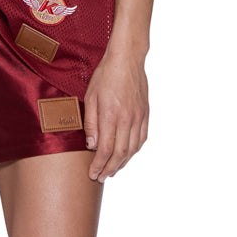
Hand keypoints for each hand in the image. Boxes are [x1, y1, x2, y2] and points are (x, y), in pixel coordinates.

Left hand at [82, 48, 148, 181]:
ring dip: (123, 163)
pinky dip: (135, 150)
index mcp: (111, 115)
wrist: (127, 59)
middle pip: (120, 153)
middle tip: (101, 178)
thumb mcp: (90, 97)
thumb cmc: (105, 75)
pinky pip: (142, 138)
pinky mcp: (145, 114)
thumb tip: (91, 145)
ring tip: (113, 170)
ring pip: (132, 148)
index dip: (99, 165)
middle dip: (110, 169)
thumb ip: (91, 123)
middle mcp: (127, 119)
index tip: (93, 174)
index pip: (106, 149)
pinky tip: (127, 155)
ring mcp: (138, 117)